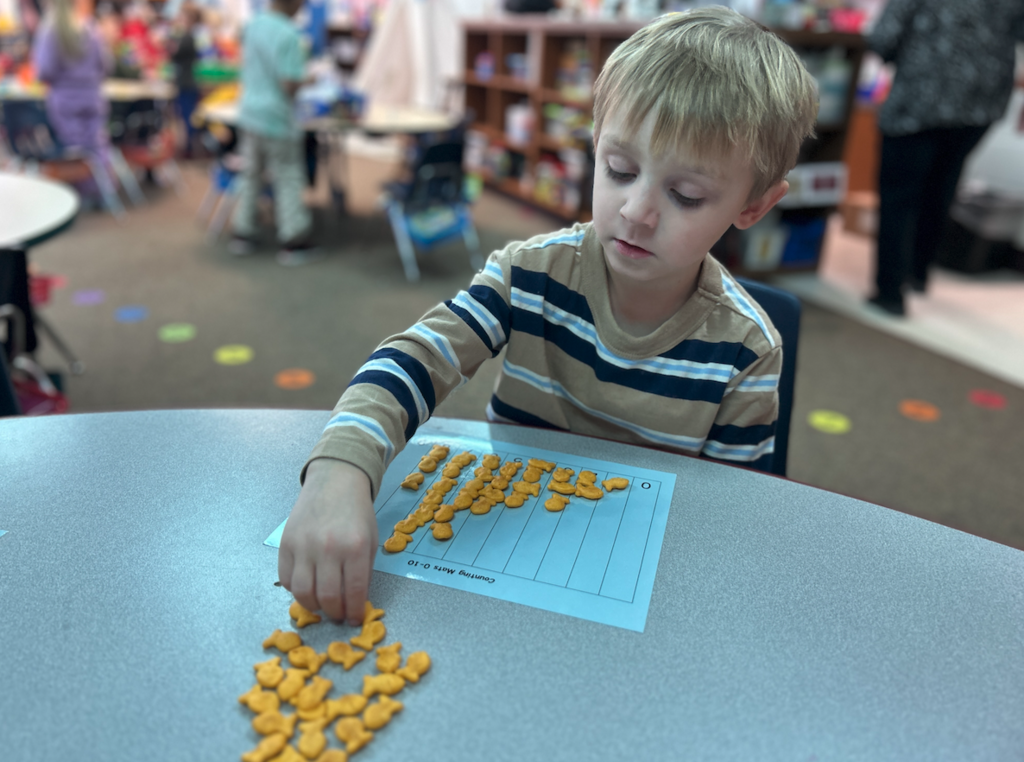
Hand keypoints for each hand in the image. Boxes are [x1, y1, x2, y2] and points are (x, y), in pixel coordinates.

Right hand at [278, 458, 378, 623]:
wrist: (335, 481)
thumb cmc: (357, 512)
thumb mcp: (370, 540)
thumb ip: (362, 571)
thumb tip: (354, 603)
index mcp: (355, 547)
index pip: (354, 592)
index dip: (354, 612)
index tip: (354, 620)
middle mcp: (328, 548)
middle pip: (327, 597)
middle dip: (335, 613)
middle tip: (338, 615)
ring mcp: (304, 546)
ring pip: (303, 593)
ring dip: (313, 606)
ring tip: (322, 605)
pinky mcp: (286, 544)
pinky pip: (286, 579)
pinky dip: (296, 591)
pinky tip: (308, 588)